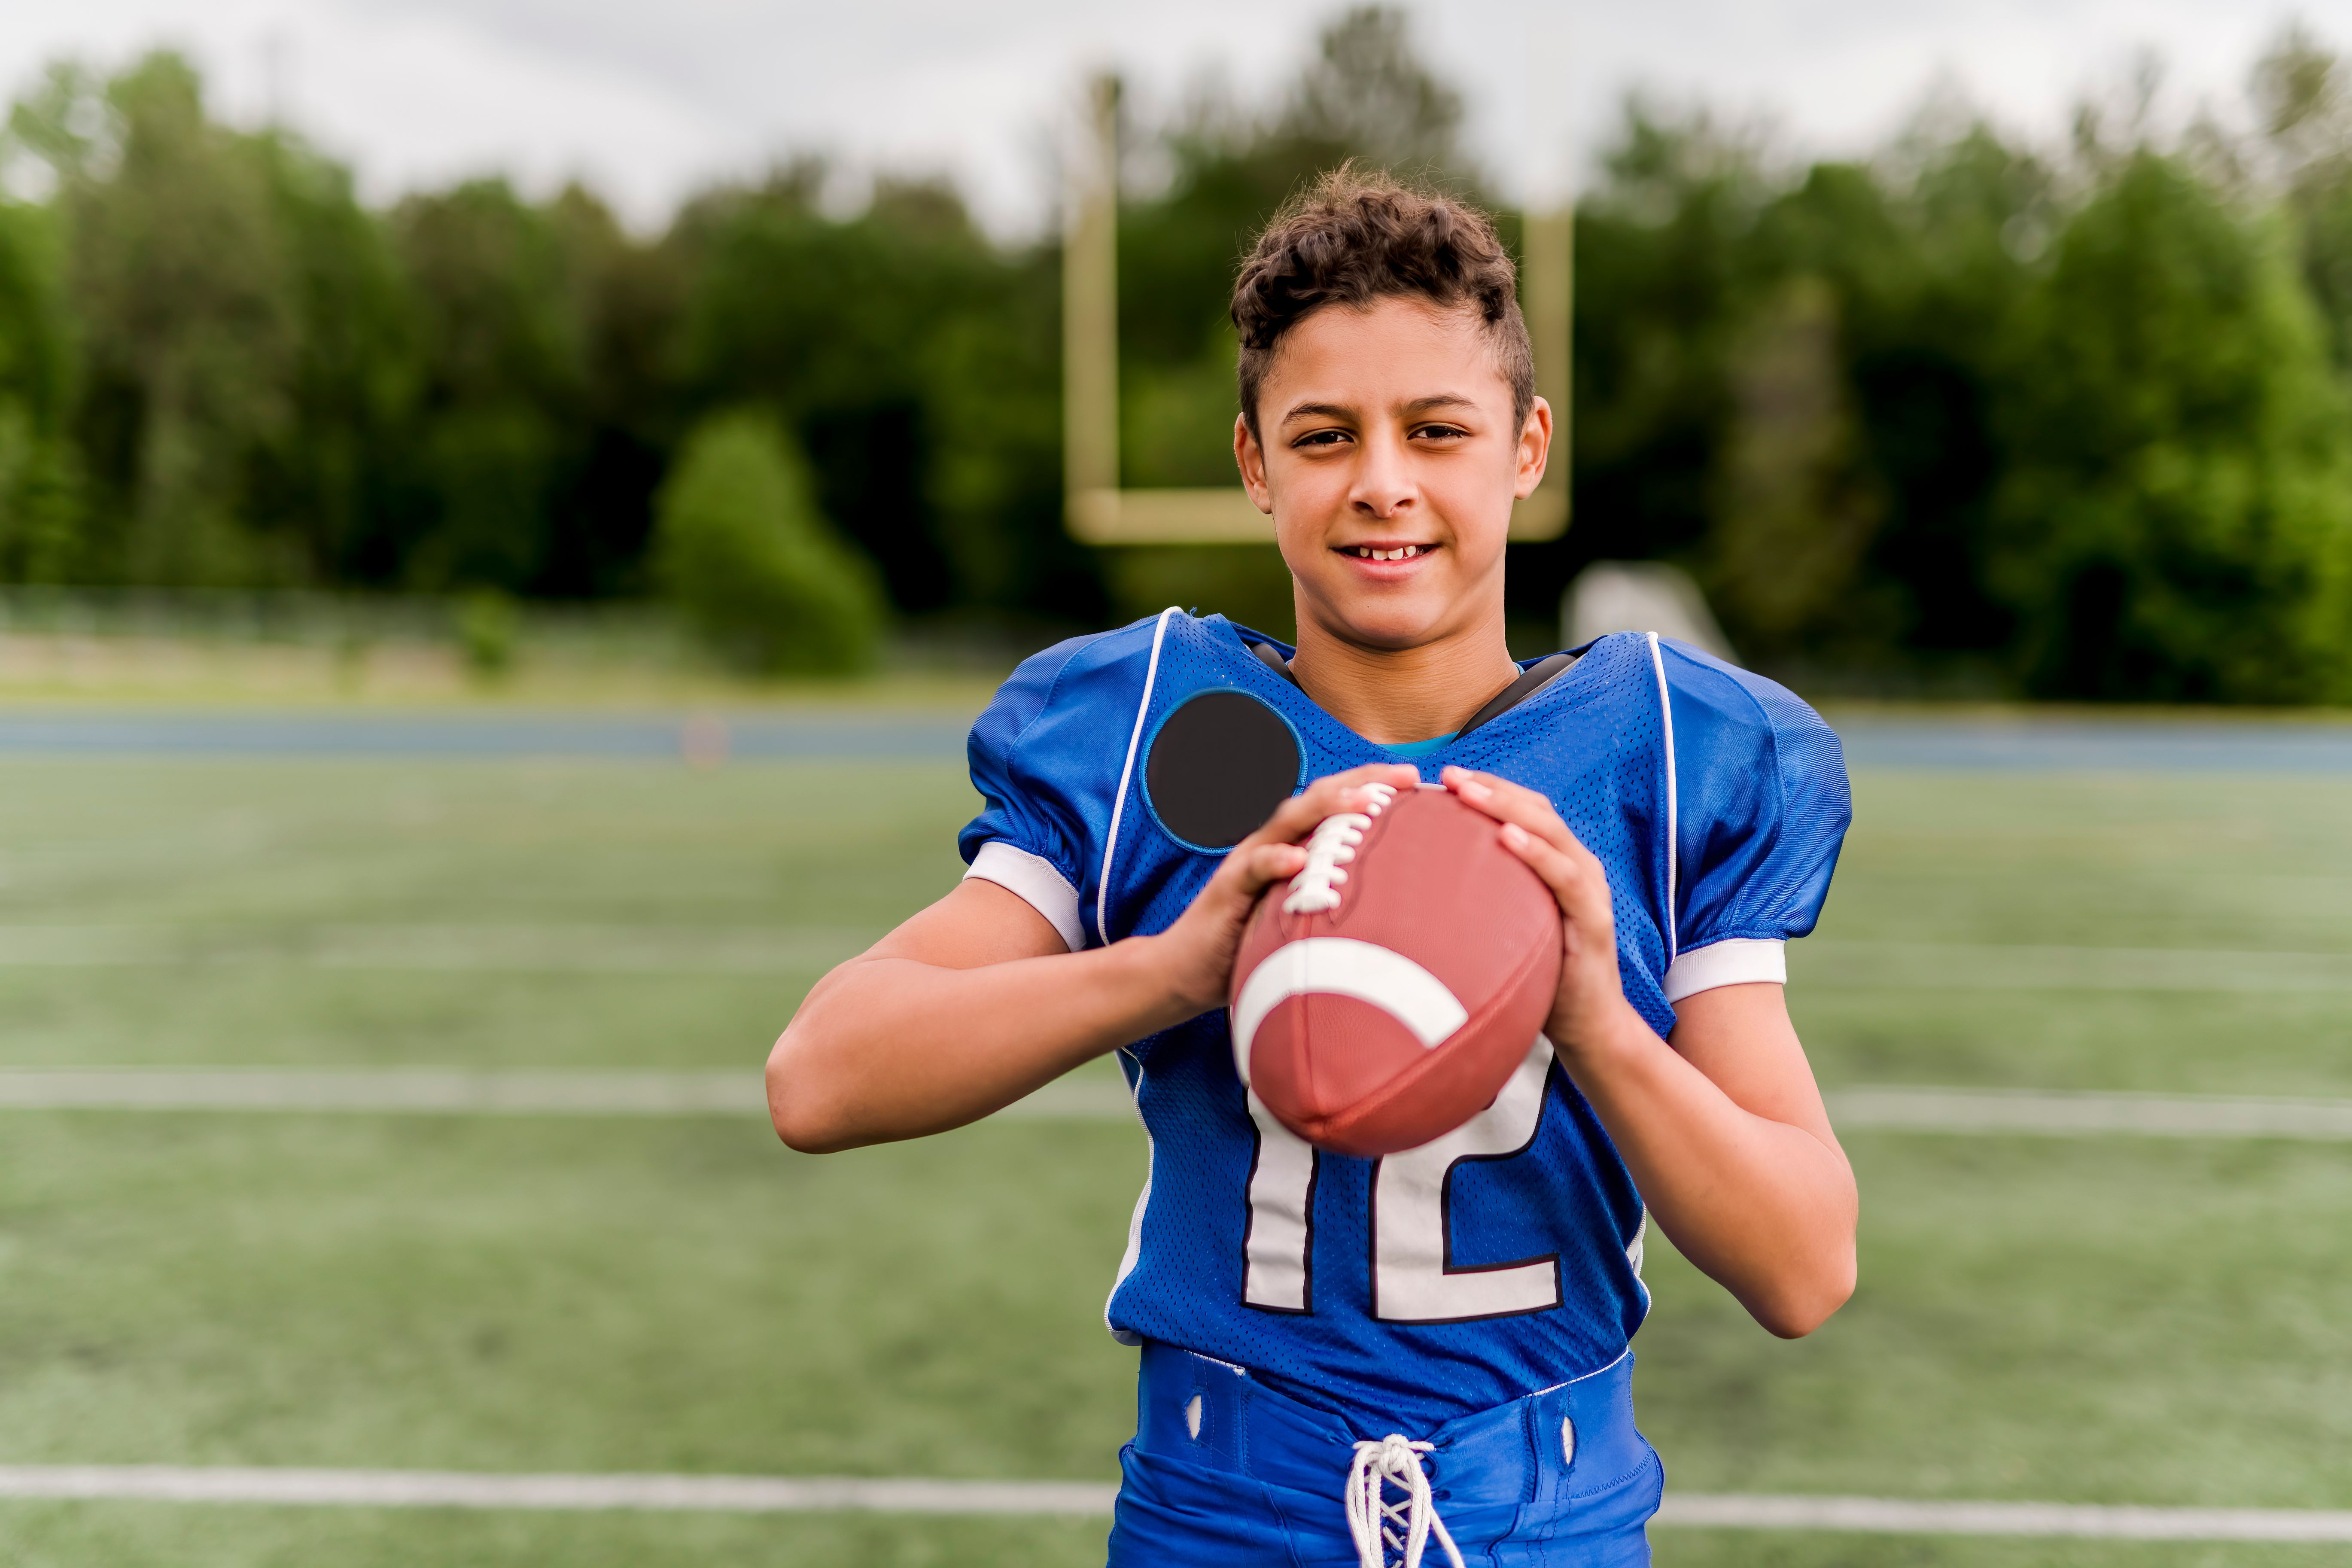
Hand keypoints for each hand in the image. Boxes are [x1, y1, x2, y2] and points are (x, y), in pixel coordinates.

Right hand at [1147, 764, 1421, 1017]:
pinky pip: (1252, 868)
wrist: (1186, 970)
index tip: (1415, 780)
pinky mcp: (1228, 889)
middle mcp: (1272, 844)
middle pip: (1318, 798)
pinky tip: (1298, 860)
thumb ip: (1334, 903)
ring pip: (1287, 822)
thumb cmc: (1249, 944)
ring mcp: (1248, 862)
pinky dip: (1275, 860)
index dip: (1374, 786)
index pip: (1336, 804)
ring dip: (1326, 808)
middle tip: (1405, 776)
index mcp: (1293, 846)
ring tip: (1364, 802)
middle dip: (1362, 781)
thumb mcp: (1302, 916)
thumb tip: (1394, 911)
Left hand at [1441, 766, 1636, 1057]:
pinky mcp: (1593, 917)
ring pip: (1549, 831)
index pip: (1524, 810)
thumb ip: (1484, 900)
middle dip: (1492, 788)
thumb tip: (1420, 887)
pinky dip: (1535, 852)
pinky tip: (1505, 837)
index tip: (1443, 777)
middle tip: (1448, 775)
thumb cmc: (1540, 977)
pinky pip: (1563, 875)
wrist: (1587, 1027)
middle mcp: (1577, 866)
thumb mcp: (1506, 928)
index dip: (1488, 788)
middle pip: (1536, 810)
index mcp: (1557, 863)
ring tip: (1467, 792)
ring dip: (1506, 808)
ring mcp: (1589, 888)